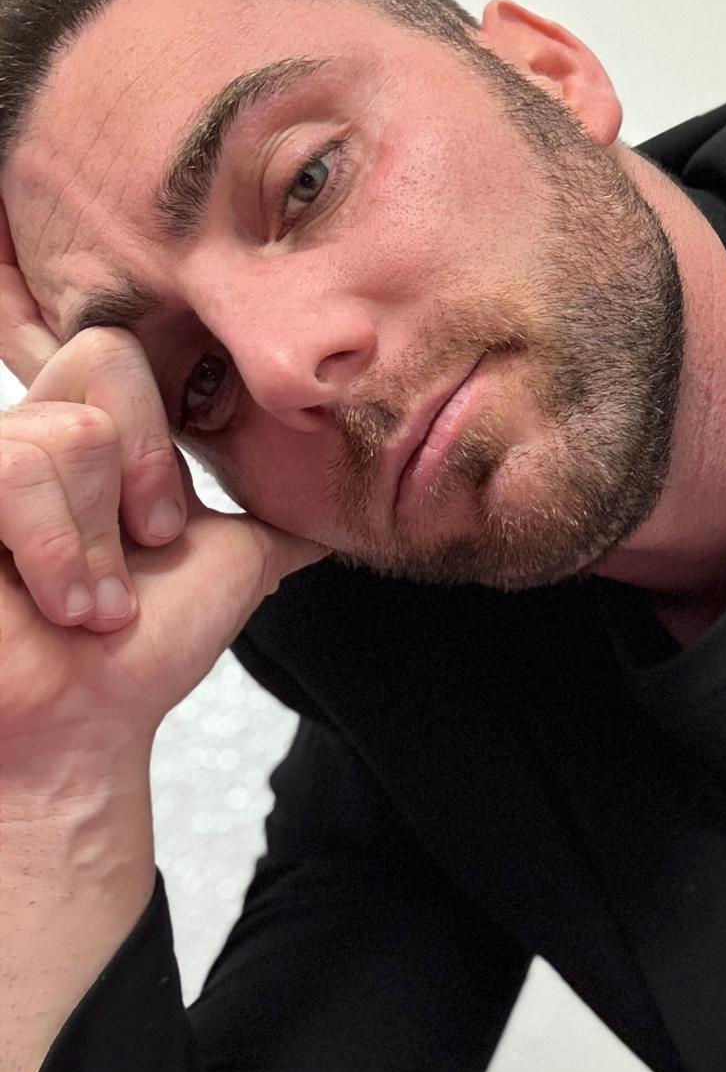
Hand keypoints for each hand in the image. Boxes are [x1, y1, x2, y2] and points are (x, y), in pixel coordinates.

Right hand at [0, 198, 327, 786]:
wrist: (86, 725)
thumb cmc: (144, 651)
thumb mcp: (239, 561)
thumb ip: (282, 514)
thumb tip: (346, 500)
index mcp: (100, 433)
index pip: (128, 346)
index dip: (163, 439)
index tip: (169, 530)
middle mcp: (34, 430)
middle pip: (105, 360)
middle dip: (146, 477)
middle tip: (143, 554)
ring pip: (69, 432)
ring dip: (100, 543)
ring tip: (95, 605)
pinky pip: (10, 471)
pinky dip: (51, 551)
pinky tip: (58, 605)